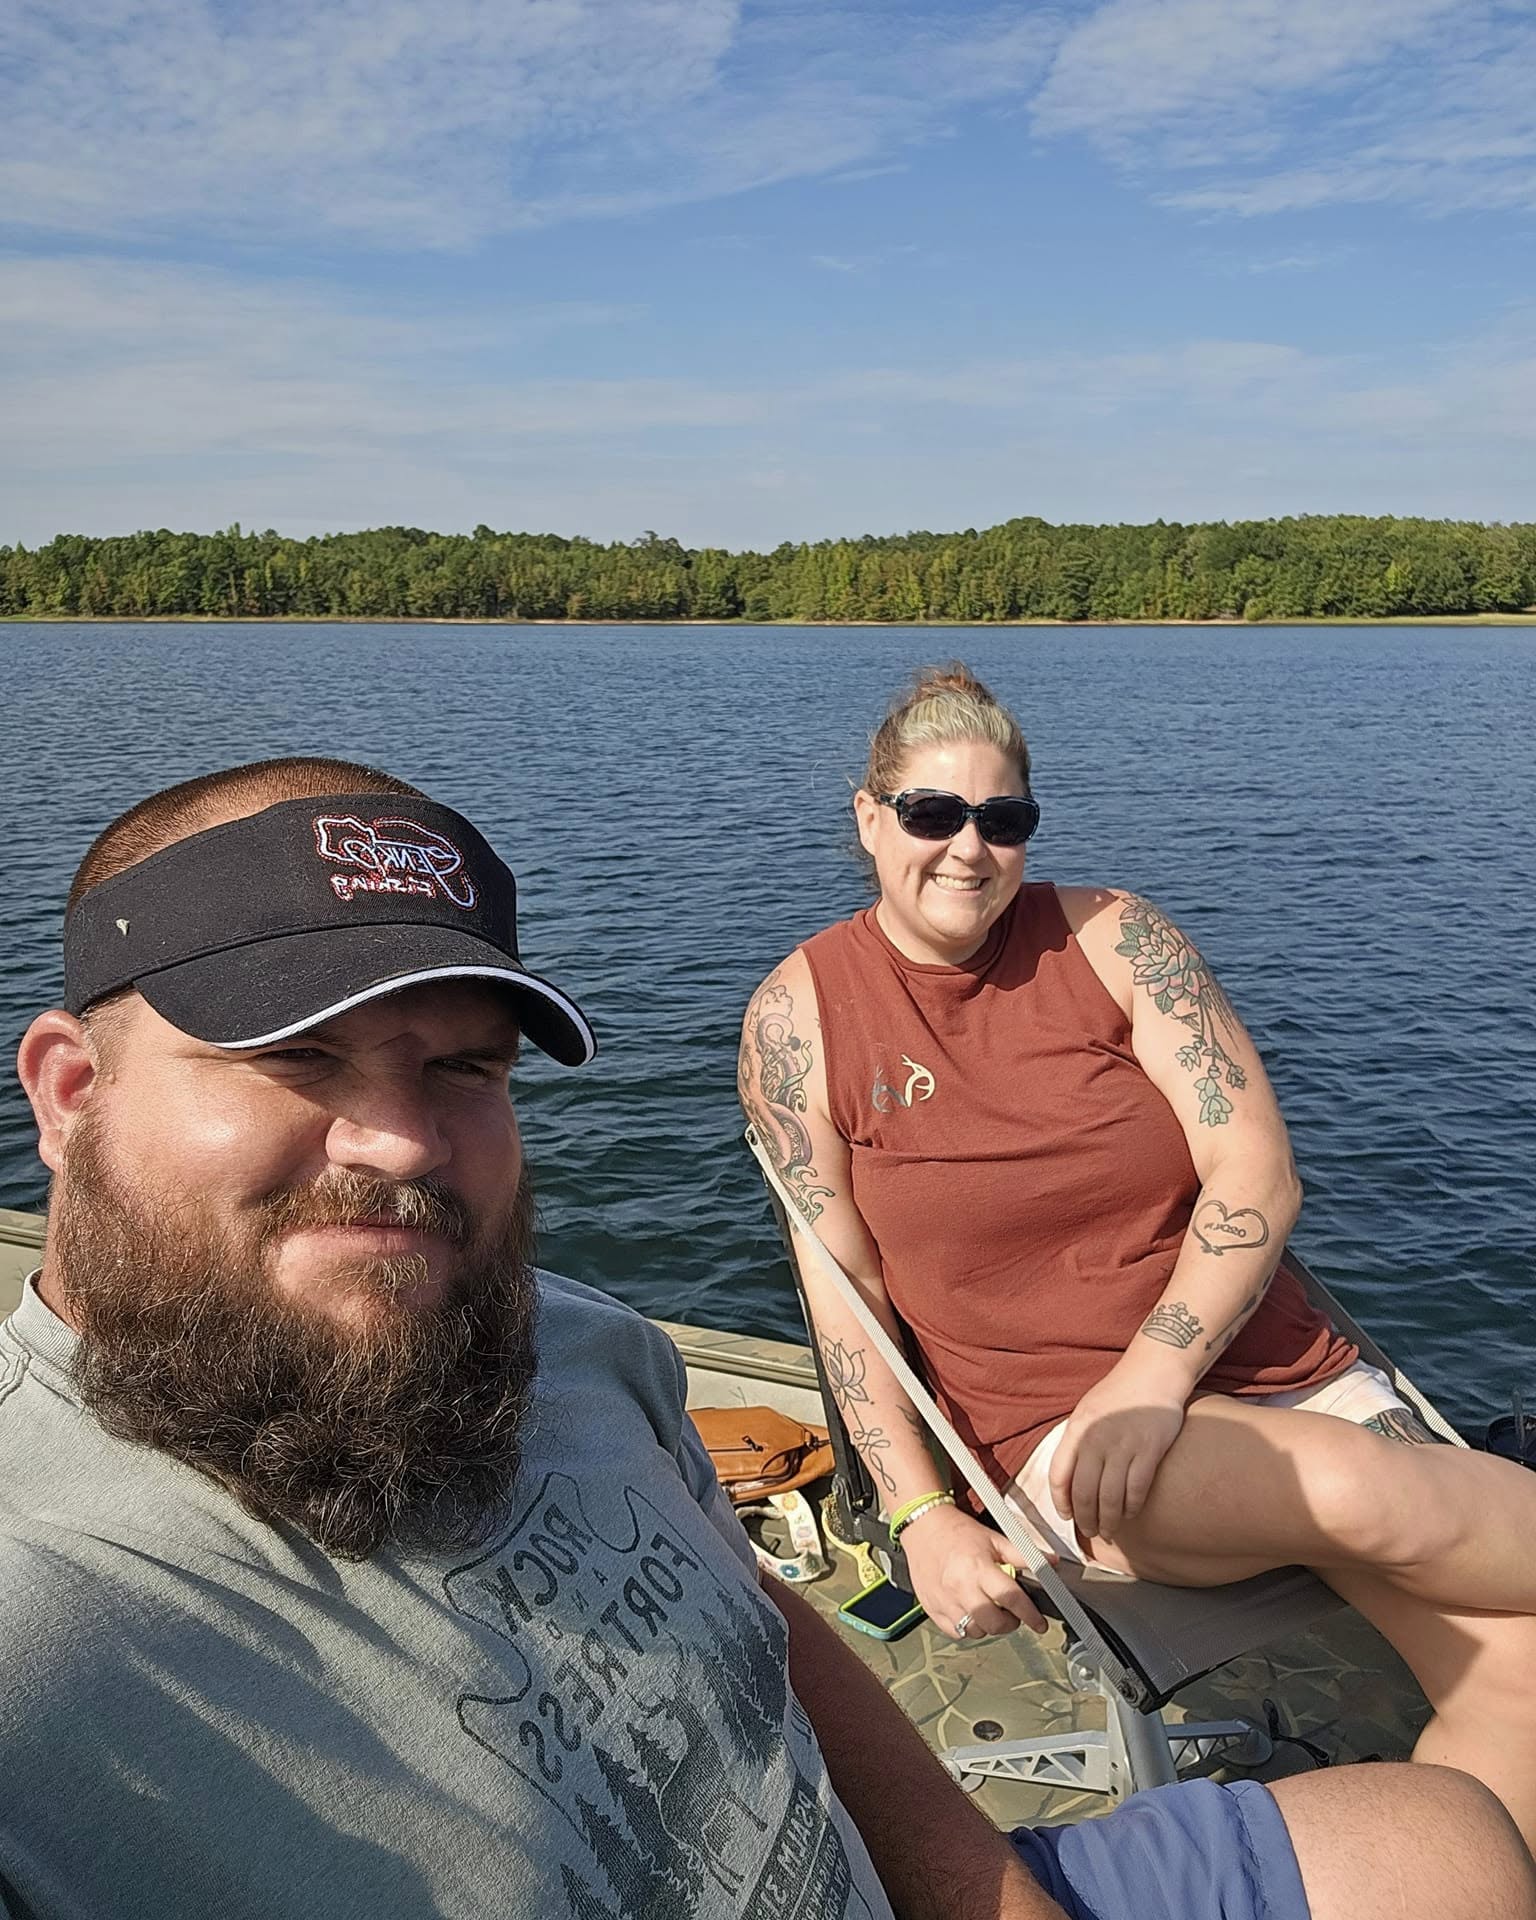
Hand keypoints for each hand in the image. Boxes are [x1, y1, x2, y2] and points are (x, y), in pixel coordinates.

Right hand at [897, 1503, 1051, 1639]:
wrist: (923, 1527)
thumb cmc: (957, 1531)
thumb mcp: (994, 1538)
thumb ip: (1022, 1554)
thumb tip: (1050, 1563)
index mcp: (978, 1568)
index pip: (1011, 1598)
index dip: (1030, 1615)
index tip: (1039, 1624)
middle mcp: (960, 1587)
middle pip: (993, 1623)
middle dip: (1009, 1623)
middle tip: (1011, 1614)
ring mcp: (944, 1601)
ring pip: (975, 1631)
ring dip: (987, 1625)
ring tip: (988, 1609)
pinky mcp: (932, 1609)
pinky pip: (955, 1632)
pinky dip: (967, 1627)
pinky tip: (970, 1612)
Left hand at [1048, 1373, 1186, 1544]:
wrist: (1153, 1372)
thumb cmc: (1120, 1393)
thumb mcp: (1087, 1411)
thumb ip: (1078, 1440)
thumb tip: (1070, 1475)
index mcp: (1077, 1429)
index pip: (1059, 1475)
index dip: (1061, 1501)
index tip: (1067, 1515)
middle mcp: (1097, 1439)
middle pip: (1084, 1493)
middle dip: (1086, 1520)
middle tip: (1091, 1531)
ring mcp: (1123, 1445)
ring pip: (1110, 1497)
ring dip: (1109, 1521)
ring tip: (1110, 1530)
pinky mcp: (1149, 1449)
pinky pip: (1137, 1489)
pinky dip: (1132, 1507)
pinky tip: (1130, 1512)